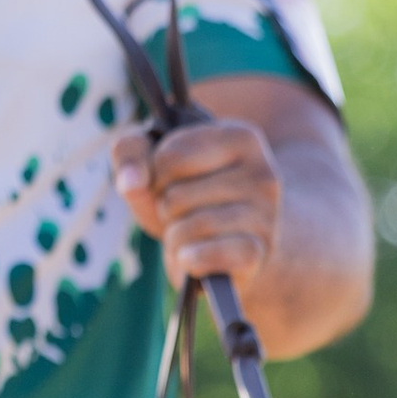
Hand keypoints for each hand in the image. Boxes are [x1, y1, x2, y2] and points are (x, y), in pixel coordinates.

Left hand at [113, 114, 281, 308]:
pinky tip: (193, 259)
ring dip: (175, 238)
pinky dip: (190, 261)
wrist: (233, 248)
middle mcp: (263, 172)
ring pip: (191, 227)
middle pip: (177, 195)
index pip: (170, 157)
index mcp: (241, 137)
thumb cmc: (192, 198)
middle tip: (185, 214)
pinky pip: (208, 255)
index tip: (174, 183)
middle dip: (167, 210)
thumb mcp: (155, 165)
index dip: (155, 177)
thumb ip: (130, 152)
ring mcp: (266, 214)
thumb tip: (131, 182)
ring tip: (190, 236)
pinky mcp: (260, 252)